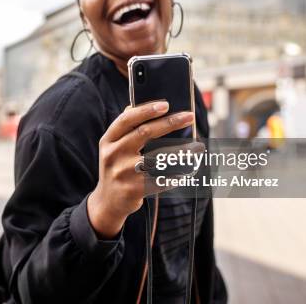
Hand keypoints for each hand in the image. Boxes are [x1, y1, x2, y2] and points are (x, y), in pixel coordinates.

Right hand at [87, 101, 193, 238]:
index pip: (127, 119)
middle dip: (170, 123)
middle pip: (144, 133)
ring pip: (158, 158)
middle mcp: (113, 155)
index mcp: (108, 140)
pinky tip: (190, 169)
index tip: (166, 104)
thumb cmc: (117, 167)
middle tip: (189, 116)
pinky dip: (178, 174)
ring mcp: (123, 173)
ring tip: (198, 147)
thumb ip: (125, 128)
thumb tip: (137, 104)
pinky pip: (161, 179)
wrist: (108, 201)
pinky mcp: (134, 190)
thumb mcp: (113, 147)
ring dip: (181, 152)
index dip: (146, 110)